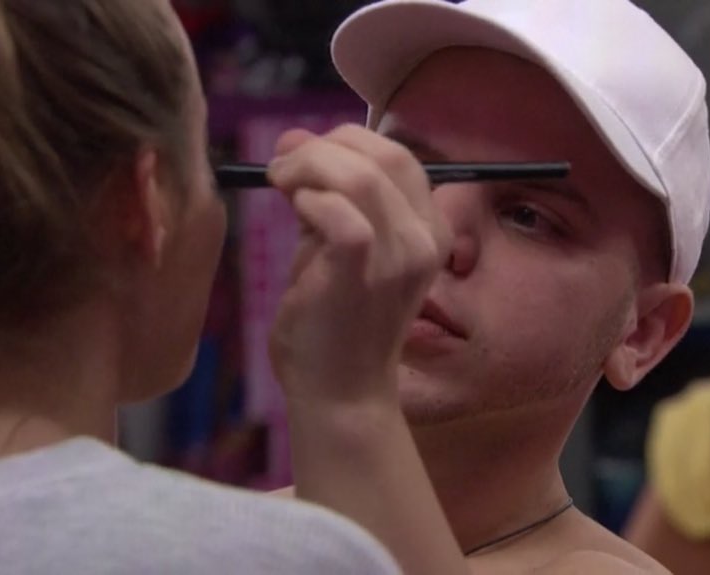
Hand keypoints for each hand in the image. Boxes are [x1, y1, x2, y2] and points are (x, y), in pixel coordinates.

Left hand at [267, 124, 450, 406]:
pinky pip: (341, 214)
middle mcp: (426, 239)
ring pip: (361, 176)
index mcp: (430, 229)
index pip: (398, 156)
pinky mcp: (365, 273)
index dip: (346, 141)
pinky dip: (311, 200)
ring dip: (309, 166)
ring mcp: (401, 256)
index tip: (299, 152)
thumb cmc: (335, 324)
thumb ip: (325, 196)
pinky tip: (294, 212)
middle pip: (385, 154)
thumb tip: (294, 142)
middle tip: (281, 164)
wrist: (339, 393)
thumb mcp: (337, 249)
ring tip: (279, 182)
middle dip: (325, 146)